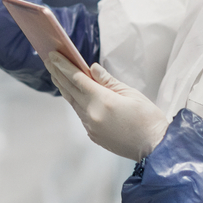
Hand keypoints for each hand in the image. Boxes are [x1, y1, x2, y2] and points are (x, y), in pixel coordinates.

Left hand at [46, 52, 168, 160]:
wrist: (155, 147)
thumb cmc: (148, 118)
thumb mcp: (131, 93)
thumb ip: (108, 81)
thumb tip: (91, 68)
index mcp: (102, 100)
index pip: (77, 78)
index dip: (64, 65)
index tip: (53, 55)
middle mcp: (92, 114)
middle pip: (70, 90)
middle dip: (58, 73)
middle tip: (48, 60)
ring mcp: (91, 126)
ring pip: (73, 102)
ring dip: (63, 87)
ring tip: (55, 74)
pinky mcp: (93, 135)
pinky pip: (81, 114)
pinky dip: (75, 101)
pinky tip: (73, 94)